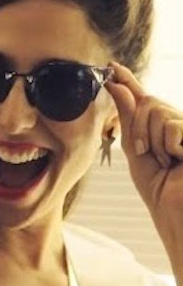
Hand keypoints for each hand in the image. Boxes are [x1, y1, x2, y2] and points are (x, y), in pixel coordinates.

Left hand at [104, 62, 182, 262]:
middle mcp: (179, 124)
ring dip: (153, 141)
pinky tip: (180, 161)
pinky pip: (173, 127)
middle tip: (149, 156)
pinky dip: (169, 147)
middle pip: (148, 103)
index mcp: (163, 128)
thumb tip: (117, 85)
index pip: (144, 99)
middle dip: (139, 130)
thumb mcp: (137, 151)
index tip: (111, 67)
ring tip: (168, 163)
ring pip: (158, 112)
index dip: (128, 81)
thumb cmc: (162, 190)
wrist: (181, 217)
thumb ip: (129, 119)